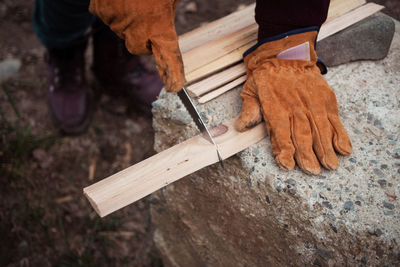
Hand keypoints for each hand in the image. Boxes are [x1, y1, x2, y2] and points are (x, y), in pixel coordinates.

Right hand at [89, 0, 184, 91]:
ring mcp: (115, 21)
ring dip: (130, 22)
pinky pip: (109, 18)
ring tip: (133, 1)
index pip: (168, 56)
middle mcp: (135, 28)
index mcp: (158, 24)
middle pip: (139, 47)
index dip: (173, 72)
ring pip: (124, 32)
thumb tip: (165, 23)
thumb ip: (167, 12)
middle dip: (144, 40)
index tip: (175, 85)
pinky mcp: (99, 10)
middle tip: (148, 21)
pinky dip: (115, 12)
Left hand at [236, 29, 351, 174]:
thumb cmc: (266, 75)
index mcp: (275, 107)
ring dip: (325, 149)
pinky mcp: (325, 99)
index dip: (284, 149)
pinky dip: (340, 134)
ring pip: (320, 129)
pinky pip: (334, 119)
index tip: (287, 164)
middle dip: (307, 155)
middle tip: (312, 171)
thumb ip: (249, 110)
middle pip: (302, 135)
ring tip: (330, 165)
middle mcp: (295, 107)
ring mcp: (312, 104)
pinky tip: (344, 149)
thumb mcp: (251, 90)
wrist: (287, 51)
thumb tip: (241, 127)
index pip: (280, 132)